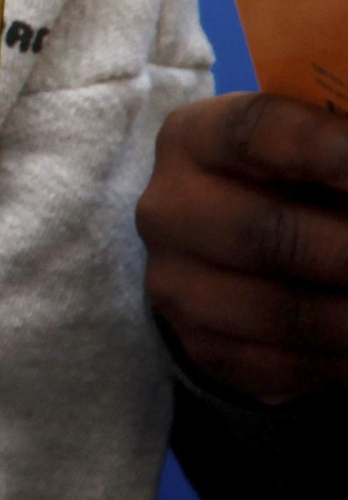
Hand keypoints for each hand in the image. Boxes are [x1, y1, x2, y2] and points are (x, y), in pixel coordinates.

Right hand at [139, 91, 347, 403]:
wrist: (223, 247)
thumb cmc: (290, 180)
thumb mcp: (307, 145)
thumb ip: (342, 142)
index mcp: (197, 138)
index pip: (256, 131)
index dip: (326, 146)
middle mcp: (170, 210)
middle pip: (270, 235)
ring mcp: (176, 284)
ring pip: (284, 313)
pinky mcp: (202, 347)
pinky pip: (286, 368)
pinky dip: (346, 360)